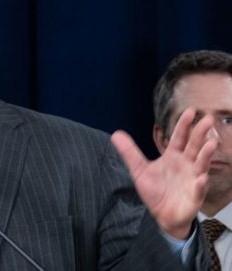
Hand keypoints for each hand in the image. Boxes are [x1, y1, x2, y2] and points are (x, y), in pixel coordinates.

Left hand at [110, 108, 216, 238]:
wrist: (162, 215)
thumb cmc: (155, 191)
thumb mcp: (139, 170)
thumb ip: (129, 152)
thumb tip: (116, 134)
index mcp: (173, 156)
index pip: (179, 138)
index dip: (184, 125)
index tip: (190, 111)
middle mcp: (186, 165)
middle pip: (194, 146)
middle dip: (200, 134)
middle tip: (207, 119)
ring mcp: (193, 179)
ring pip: (201, 164)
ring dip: (206, 154)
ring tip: (211, 144)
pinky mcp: (194, 196)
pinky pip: (199, 189)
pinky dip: (200, 184)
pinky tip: (201, 179)